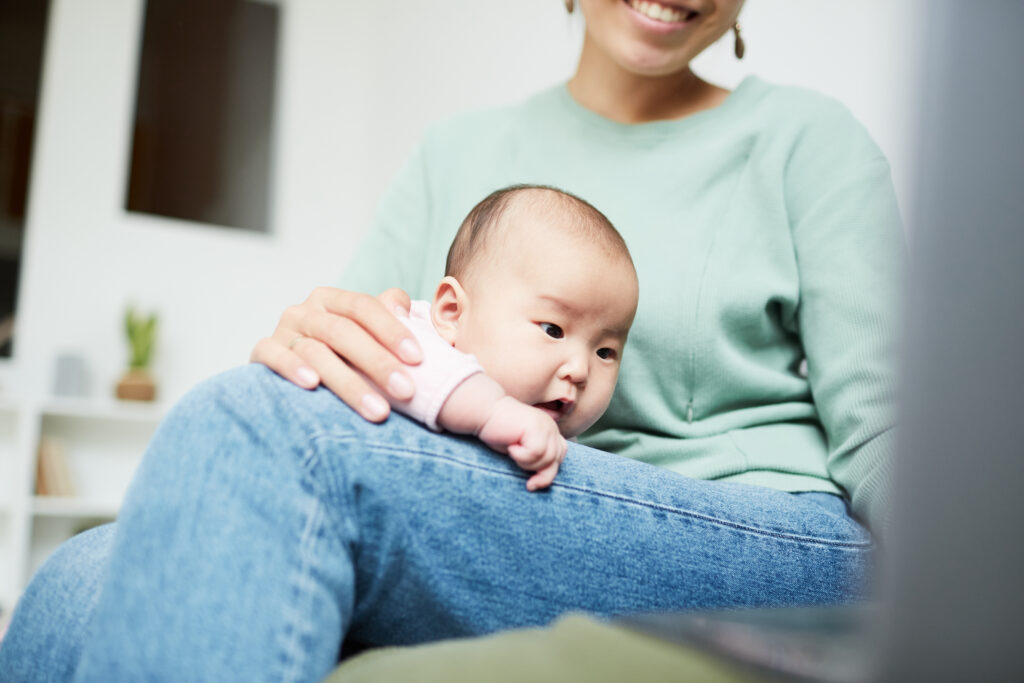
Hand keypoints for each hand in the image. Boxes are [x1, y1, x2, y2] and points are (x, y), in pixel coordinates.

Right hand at [250, 287, 423, 421]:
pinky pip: (272, 356)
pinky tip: (312, 385)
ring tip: (378, 411)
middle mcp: (305, 311)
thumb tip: (401, 307)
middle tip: (406, 391)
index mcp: (334, 300)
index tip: (418, 358)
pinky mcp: (262, 353)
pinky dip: (291, 368)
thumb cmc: (349, 359)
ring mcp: (282, 331)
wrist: (305, 383)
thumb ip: (390, 316)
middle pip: (343, 332)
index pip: (364, 307)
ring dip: (349, 383)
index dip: (392, 330)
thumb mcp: (371, 335)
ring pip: (316, 352)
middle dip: (378, 363)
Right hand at [477, 397, 567, 490]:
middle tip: (517, 465)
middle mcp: (551, 427)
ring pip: (547, 459)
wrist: (485, 411)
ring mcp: (545, 426)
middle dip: (538, 471)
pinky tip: (511, 445)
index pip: (559, 456)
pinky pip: (535, 452)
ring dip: (527, 462)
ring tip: (512, 451)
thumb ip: (536, 457)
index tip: (531, 483)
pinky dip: (521, 455)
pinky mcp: (536, 427)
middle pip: (555, 460)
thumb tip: (544, 478)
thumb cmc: (498, 431)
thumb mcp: (521, 449)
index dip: (547, 471)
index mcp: (549, 431)